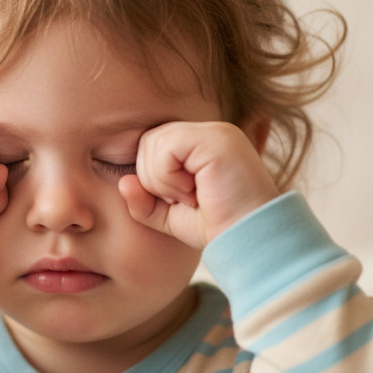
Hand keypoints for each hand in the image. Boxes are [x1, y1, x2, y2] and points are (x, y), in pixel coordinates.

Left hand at [118, 121, 278, 249]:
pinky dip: (168, 177)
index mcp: (201, 143)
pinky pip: (165, 148)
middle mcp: (209, 131)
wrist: (249, 240)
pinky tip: (193, 193)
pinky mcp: (214, 139)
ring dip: (162, 181)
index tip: (179, 201)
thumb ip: (144, 200)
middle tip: (185, 200)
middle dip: (153, 179)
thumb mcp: (171, 216)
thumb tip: (124, 182)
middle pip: (148, 141)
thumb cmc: (218, 228)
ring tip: (192, 198)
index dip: (152, 177)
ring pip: (153, 143)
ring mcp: (214, 132)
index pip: (152, 146)